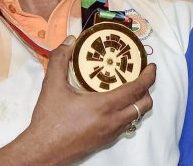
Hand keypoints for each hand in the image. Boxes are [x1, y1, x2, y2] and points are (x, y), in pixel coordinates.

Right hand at [0, 36, 155, 164]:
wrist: (42, 151)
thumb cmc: (49, 120)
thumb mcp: (52, 86)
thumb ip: (60, 59)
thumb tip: (70, 40)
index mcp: (105, 106)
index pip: (137, 90)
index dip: (148, 77)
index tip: (151, 66)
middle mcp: (113, 121)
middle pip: (144, 105)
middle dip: (146, 89)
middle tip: (139, 76)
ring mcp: (111, 134)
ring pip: (137, 117)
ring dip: (138, 103)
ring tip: (129, 89)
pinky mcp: (106, 142)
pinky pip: (126, 126)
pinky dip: (128, 114)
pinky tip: (114, 106)